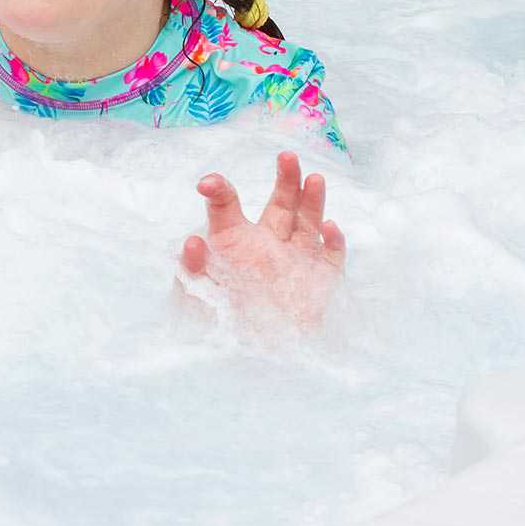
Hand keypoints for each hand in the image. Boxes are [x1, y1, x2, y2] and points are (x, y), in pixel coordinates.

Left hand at [178, 152, 345, 330]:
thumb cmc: (214, 331)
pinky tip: (330, 229)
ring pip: (308, 224)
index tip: (208, 184)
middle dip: (285, 180)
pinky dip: (333, 244)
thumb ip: (192, 273)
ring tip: (315, 178)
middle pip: (279, 205)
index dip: (220, 191)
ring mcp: (295, 264)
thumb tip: (192, 242)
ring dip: (313, 201)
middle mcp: (266, 248)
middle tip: (286, 156)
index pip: (227, 208)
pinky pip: (330, 259)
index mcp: (233, 245)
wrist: (249, 369)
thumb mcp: (194, 302)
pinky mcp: (319, 285)